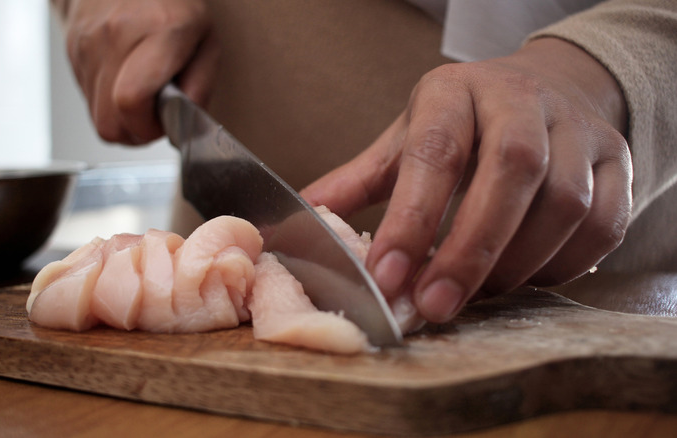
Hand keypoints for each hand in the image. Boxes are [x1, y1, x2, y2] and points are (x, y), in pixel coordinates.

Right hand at [60, 0, 218, 144]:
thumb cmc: (174, 5)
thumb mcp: (207, 42)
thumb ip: (199, 88)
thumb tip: (184, 127)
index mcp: (159, 31)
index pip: (132, 101)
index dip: (148, 128)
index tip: (164, 124)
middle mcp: (116, 35)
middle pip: (109, 122)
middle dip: (135, 134)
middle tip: (154, 120)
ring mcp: (88, 42)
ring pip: (95, 116)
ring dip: (121, 121)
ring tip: (142, 99)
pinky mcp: (73, 48)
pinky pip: (87, 98)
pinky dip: (107, 103)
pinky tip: (124, 83)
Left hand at [301, 38, 631, 322]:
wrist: (542, 91)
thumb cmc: (462, 125)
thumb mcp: (405, 140)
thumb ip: (357, 182)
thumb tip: (298, 218)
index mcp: (455, 92)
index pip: (435, 151)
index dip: (412, 219)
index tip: (387, 276)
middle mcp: (521, 101)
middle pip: (512, 171)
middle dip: (471, 249)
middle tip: (435, 305)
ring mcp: (578, 129)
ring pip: (564, 202)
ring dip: (516, 263)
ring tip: (475, 294)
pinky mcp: (617, 162)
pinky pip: (604, 224)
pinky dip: (562, 265)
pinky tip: (525, 278)